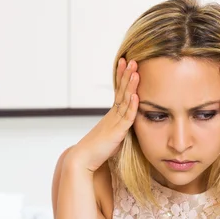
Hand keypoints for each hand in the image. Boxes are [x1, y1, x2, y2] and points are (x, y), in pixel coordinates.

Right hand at [69, 58, 139, 172]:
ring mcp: (114, 122)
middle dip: (126, 74)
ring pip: (124, 100)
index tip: (126, 63)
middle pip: (121, 90)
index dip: (122, 77)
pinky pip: (126, 117)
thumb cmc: (99, 150)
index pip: (119, 91)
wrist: (84, 159)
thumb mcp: (114, 135)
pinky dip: (131, 106)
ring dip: (130, 85)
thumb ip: (121, 128)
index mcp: (112, 115)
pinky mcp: (117, 132)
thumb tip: (129, 125)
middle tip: (131, 59)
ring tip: (135, 71)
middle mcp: (113, 115)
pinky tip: (135, 96)